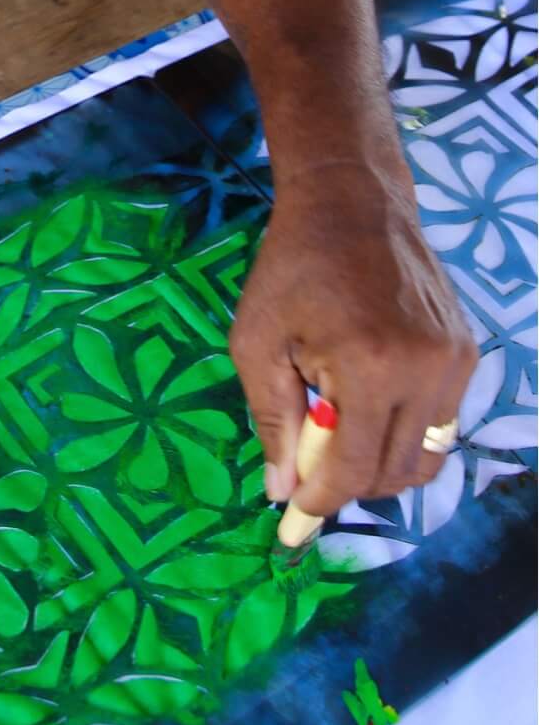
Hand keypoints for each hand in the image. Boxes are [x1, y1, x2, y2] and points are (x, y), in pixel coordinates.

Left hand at [230, 161, 476, 519]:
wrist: (352, 203)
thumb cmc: (292, 268)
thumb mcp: (257, 341)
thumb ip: (272, 419)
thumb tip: (281, 490)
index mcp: (370, 366)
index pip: (354, 468)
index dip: (321, 503)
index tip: (294, 521)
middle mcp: (426, 369)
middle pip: (396, 472)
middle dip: (349, 486)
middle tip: (308, 473)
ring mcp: (455, 361)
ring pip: (427, 455)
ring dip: (379, 463)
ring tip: (336, 435)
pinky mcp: (467, 352)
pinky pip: (440, 420)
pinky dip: (403, 430)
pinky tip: (366, 404)